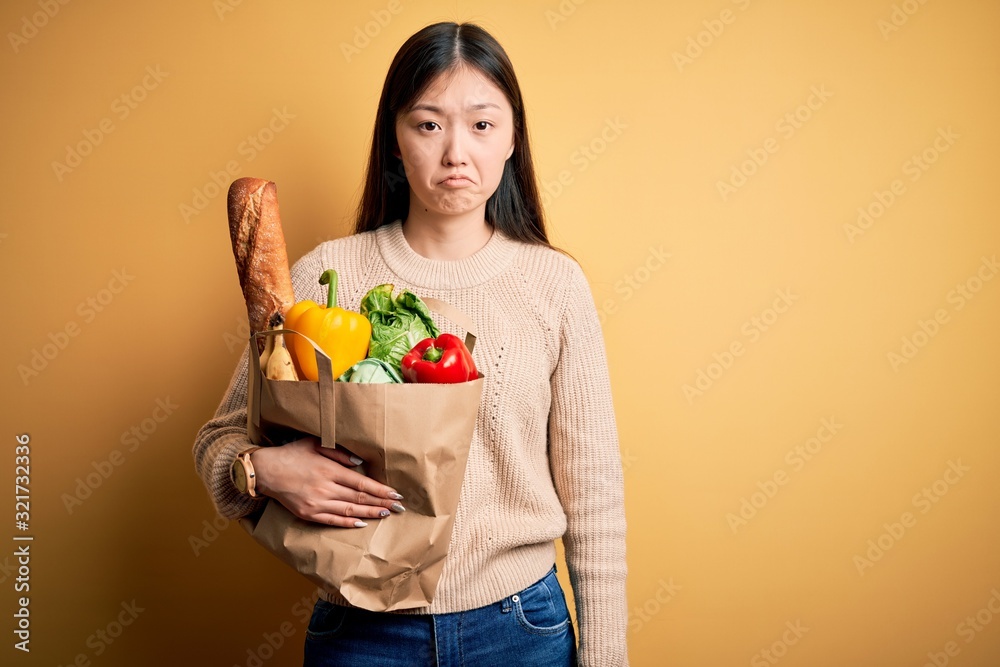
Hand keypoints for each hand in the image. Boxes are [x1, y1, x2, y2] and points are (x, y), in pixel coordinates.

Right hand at [251, 436, 404, 526]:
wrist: (265, 471)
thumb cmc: (291, 454)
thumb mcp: (315, 444)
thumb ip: (338, 453)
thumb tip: (359, 463)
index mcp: (329, 469)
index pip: (362, 482)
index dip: (380, 489)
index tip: (395, 493)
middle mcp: (325, 487)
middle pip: (359, 497)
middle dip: (381, 502)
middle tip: (399, 507)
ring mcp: (316, 503)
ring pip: (349, 510)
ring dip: (370, 513)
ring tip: (386, 514)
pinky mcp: (308, 514)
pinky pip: (332, 520)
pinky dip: (348, 522)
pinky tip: (361, 523)